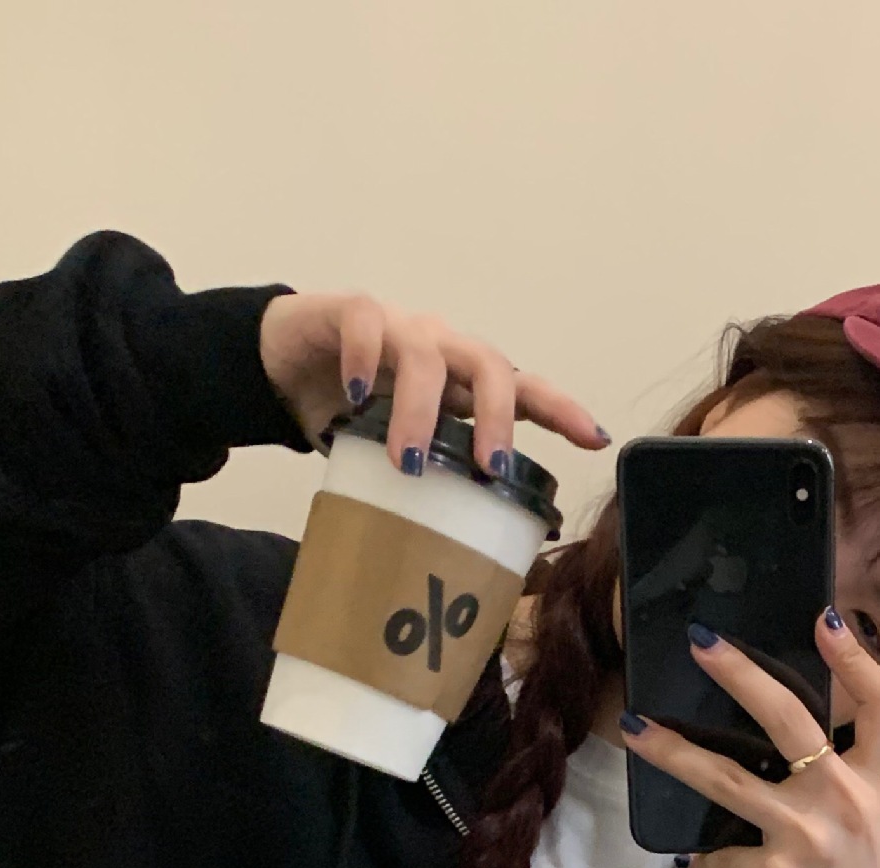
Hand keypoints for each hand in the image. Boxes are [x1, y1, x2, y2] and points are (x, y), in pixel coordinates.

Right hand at [258, 292, 608, 471]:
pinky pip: (365, 325)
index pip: (526, 391)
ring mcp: (397, 327)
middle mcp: (442, 348)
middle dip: (496, 418)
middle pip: (491, 366)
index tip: (595, 441)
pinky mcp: (347, 312)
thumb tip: (496, 543)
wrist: (284, 365)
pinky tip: (357, 396)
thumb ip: (442, 478)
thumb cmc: (357, 412)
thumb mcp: (406, 449)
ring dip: (422, 410)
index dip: (562, 412)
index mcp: (465, 383)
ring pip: (427, 355)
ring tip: (408, 461)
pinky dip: (364, 359)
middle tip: (491, 468)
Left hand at [621, 611, 879, 867]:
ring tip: (636, 729)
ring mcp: (805, 836)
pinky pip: (718, 856)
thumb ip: (850, 773)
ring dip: (673, 752)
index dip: (855, 657)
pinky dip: (704, 859)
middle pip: (790, 719)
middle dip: (741, 674)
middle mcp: (844, 799)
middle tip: (700, 642)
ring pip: (726, 780)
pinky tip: (699, 860)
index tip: (827, 616)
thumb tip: (798, 734)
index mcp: (878, 780)